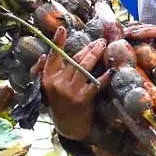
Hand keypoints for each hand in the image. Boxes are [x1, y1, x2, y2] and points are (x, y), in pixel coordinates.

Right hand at [41, 27, 105, 142]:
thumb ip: (47, 71)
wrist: (68, 125)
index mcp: (48, 78)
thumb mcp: (48, 88)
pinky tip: (111, 70)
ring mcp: (70, 91)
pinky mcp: (82, 99)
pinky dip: (104, 77)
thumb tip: (44, 55)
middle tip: (99, 40)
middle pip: (74, 60)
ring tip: (104, 46)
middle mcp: (57, 83)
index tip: (62, 29)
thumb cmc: (60, 103)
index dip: (58, 43)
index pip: (53, 57)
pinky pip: (95, 84)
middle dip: (88, 48)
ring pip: (84, 68)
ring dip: (95, 55)